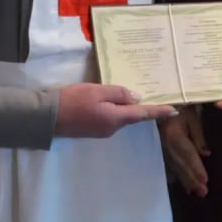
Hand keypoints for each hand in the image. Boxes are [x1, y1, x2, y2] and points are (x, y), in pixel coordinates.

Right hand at [54, 83, 177, 138]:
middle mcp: (112, 128)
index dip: (159, 111)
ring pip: (120, 117)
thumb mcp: (97, 91)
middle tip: (150, 92)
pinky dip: (114, 110)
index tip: (174, 110)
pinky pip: (110, 118)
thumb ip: (118, 93)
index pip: (143, 114)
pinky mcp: (93, 130)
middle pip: (131, 116)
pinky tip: (109, 100)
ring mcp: (102, 131)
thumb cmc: (73, 101)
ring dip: (124, 107)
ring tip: (125, 93)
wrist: (47, 117)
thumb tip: (136, 98)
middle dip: (140, 106)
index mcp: (116, 119)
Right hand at [159, 106, 208, 196]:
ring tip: (194, 192)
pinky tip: (182, 184)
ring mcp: (163, 148)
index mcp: (175, 136)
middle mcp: (167, 145)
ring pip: (176, 167)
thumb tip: (206, 154)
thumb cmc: (182, 107)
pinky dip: (177, 176)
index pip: (189, 154)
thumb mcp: (193, 117)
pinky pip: (170, 165)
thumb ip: (199, 136)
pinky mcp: (162, 149)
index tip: (204, 180)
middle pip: (182, 165)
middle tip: (203, 192)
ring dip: (185, 180)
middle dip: (192, 179)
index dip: (196, 168)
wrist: (162, 103)